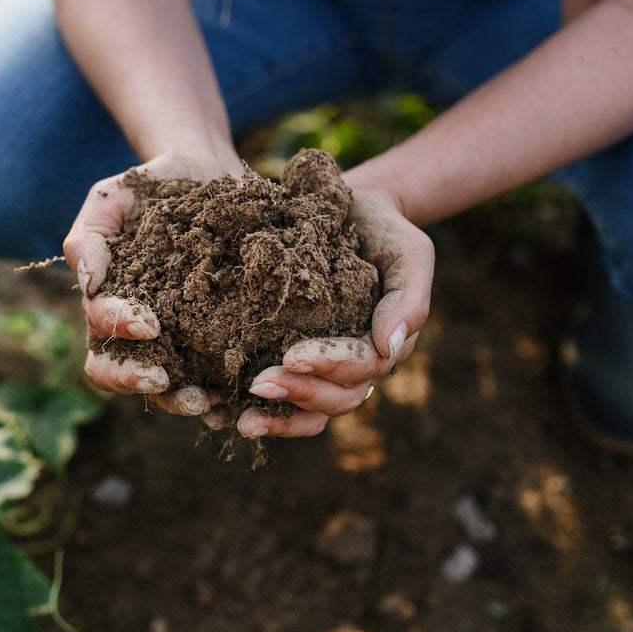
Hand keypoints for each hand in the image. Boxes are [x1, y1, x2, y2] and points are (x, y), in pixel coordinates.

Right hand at [62, 149, 239, 421]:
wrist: (207, 174)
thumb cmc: (151, 188)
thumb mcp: (112, 198)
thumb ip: (89, 236)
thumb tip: (88, 283)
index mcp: (110, 303)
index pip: (101, 333)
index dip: (118, 334)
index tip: (148, 324)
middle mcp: (142, 330)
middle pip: (125, 374)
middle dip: (140, 382)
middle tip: (166, 380)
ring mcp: (181, 337)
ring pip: (170, 386)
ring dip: (183, 398)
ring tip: (209, 400)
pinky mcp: (220, 335)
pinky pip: (218, 373)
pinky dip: (227, 391)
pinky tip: (243, 394)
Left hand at [237, 186, 433, 438]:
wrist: (350, 211)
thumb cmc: (384, 230)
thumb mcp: (410, 252)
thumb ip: (408, 299)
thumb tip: (389, 347)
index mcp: (385, 344)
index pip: (363, 367)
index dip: (330, 366)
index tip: (292, 355)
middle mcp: (357, 364)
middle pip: (337, 398)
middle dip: (299, 394)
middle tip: (259, 384)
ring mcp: (326, 367)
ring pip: (312, 410)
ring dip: (279, 418)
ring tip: (242, 420)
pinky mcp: (294, 359)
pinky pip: (284, 400)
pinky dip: (260, 411)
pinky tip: (222, 412)